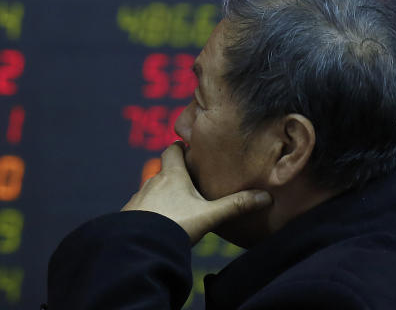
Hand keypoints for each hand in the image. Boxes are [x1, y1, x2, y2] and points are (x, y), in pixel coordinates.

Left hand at [121, 142, 271, 244]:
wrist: (140, 247)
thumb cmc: (175, 225)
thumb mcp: (209, 215)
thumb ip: (236, 206)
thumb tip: (265, 197)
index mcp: (172, 175)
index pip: (173, 150)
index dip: (181, 148)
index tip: (189, 149)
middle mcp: (153, 182)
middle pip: (163, 170)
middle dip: (175, 174)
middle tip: (190, 182)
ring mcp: (139, 198)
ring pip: (152, 190)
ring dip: (162, 195)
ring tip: (176, 206)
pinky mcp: (129, 215)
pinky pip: (142, 208)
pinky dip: (151, 212)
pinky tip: (159, 225)